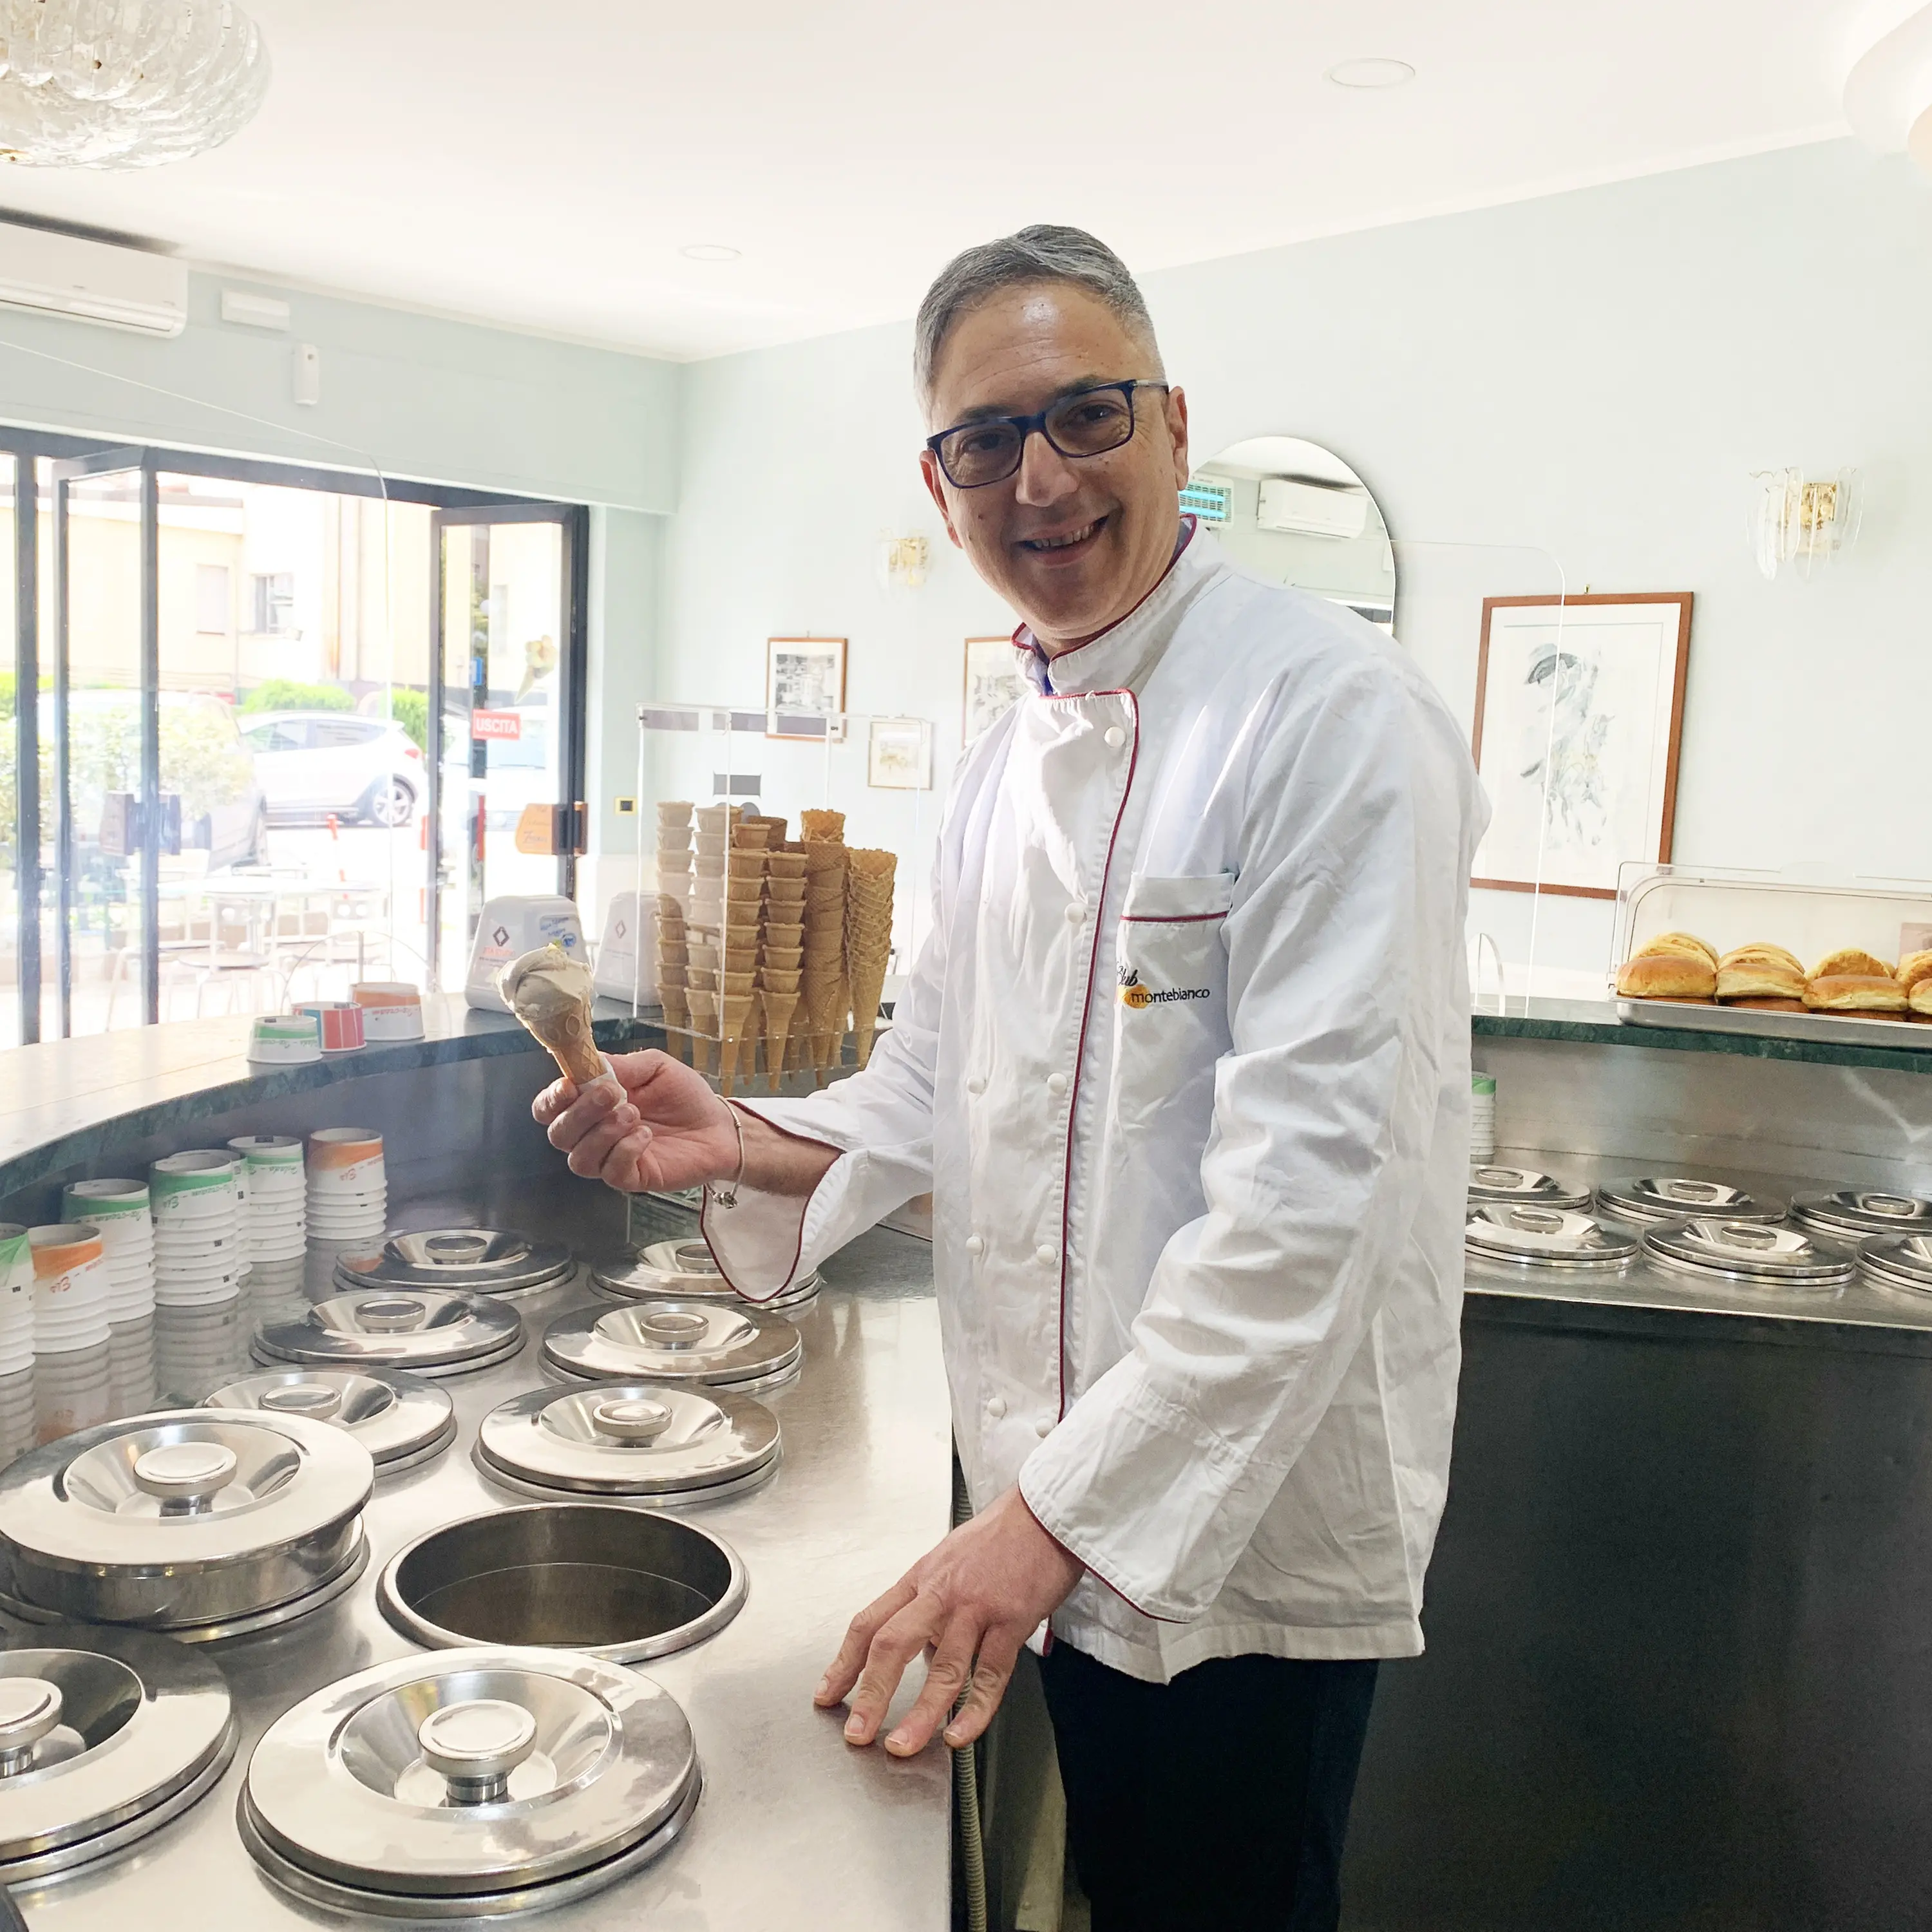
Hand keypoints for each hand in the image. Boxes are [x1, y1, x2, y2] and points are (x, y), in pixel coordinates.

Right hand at [532, 1049, 737, 1192]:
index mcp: (591, 1104)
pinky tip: (645, 1136)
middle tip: (612, 1094)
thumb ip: (622, 1065)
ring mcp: (610, 1158)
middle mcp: (593, 1134)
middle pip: (558, 1135)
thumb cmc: (684, 1096)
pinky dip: (624, 1151)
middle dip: (580, 1113)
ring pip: (579, 1159)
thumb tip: (590, 1061)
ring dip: (603, 1133)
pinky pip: (610, 1172)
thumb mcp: (655, 1067)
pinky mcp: (631, 1178)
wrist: (718, 1125)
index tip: (569, 1086)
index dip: (550, 1099)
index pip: (549, 1109)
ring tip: (634, 1114)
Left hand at [816, 1486, 1083, 1756]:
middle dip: (870, 1694)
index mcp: (922, 1578)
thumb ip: (932, 1604)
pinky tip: (959, 1733)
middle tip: (857, 1734)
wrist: (1047, 1511)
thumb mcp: (951, 1559)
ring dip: (920, 1713)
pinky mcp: (1013, 1620)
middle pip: (893, 1644)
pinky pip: (991, 1673)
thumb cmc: (1003, 1534)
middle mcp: (942, 1592)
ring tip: (903, 1746)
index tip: (828, 1694)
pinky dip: (974, 1709)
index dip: (844, 1662)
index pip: (870, 1622)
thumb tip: (925, 1650)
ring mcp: (977, 1607)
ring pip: (942, 1668)